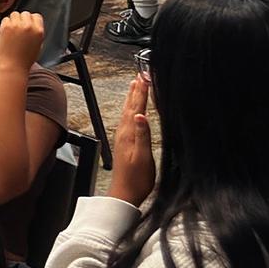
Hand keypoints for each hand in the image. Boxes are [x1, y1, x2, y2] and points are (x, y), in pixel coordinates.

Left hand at [0, 11, 44, 73]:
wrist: (12, 66)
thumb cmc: (24, 59)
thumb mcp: (38, 45)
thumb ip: (36, 32)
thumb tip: (32, 24)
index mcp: (39, 31)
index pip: (36, 16)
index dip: (31, 20)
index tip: (28, 24)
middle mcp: (29, 26)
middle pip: (25, 13)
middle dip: (22, 19)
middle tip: (18, 29)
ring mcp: (16, 26)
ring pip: (15, 14)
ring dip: (13, 20)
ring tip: (12, 31)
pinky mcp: (5, 27)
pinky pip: (5, 19)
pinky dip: (5, 24)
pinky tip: (6, 33)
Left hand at [109, 77, 155, 206]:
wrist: (125, 192)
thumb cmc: (136, 178)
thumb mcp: (142, 157)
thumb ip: (142, 135)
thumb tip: (141, 115)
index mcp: (128, 133)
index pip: (136, 107)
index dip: (141, 92)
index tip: (145, 77)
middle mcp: (123, 132)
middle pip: (131, 106)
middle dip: (136, 90)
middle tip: (140, 74)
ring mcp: (123, 136)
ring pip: (129, 111)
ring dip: (133, 97)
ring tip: (136, 85)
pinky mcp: (125, 142)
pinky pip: (129, 119)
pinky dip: (132, 109)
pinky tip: (134, 109)